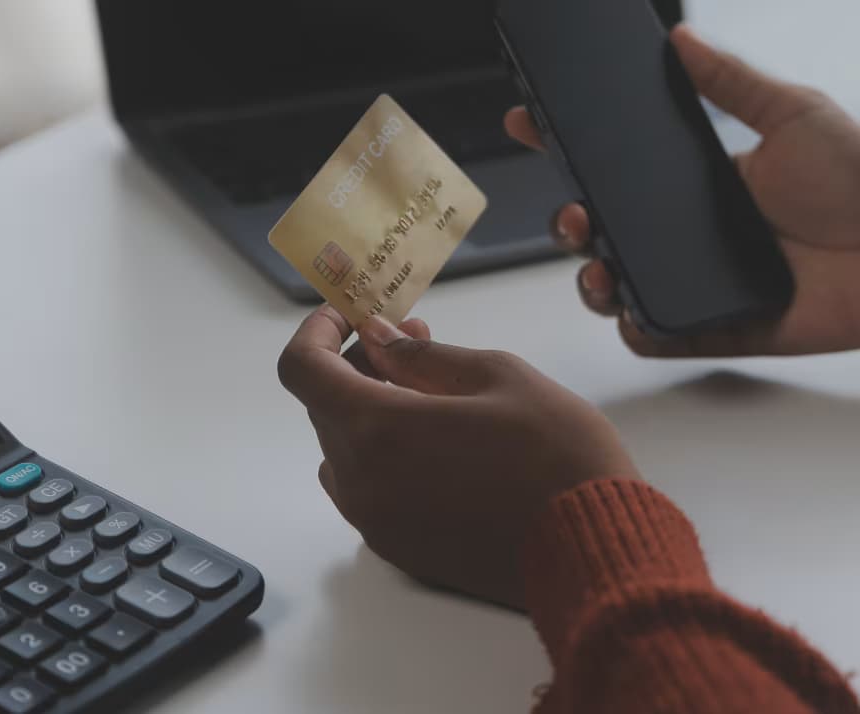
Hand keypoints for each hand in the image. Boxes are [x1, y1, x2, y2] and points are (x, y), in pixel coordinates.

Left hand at [278, 306, 637, 609]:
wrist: (595, 553)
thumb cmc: (559, 456)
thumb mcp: (498, 377)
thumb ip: (421, 355)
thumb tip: (376, 339)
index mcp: (377, 430)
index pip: (303, 369)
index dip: (318, 331)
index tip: (349, 315)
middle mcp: (361, 481)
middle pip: (325, 405)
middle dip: (359, 363)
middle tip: (412, 338)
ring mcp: (376, 522)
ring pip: (344, 447)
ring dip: (369, 408)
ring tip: (429, 391)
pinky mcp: (398, 549)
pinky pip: (365, 486)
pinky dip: (380, 451)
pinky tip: (433, 441)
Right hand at [505, 24, 859, 356]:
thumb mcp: (794, 114)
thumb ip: (733, 81)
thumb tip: (680, 41)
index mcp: (697, 185)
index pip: (618, 168)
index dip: (568, 149)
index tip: (530, 123)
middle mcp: (687, 236)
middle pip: (603, 234)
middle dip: (568, 225)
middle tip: (573, 215)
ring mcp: (695, 284)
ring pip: (617, 287)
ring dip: (591, 281)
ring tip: (600, 269)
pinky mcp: (711, 328)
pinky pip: (655, 336)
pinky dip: (635, 330)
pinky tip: (633, 313)